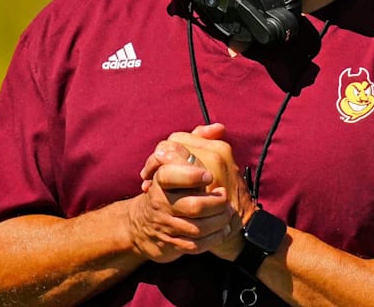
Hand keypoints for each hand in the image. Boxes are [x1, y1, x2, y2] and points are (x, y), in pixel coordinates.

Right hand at [128, 126, 237, 262]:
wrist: (146, 225)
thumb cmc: (169, 186)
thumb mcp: (179, 159)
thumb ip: (198, 139)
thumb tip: (218, 127)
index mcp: (161, 178)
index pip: (171, 175)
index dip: (192, 176)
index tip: (209, 177)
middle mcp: (160, 201)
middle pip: (193, 206)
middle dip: (215, 205)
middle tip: (225, 199)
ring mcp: (165, 224)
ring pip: (197, 229)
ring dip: (218, 223)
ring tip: (227, 216)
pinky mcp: (170, 244)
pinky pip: (194, 246)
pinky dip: (212, 240)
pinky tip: (222, 232)